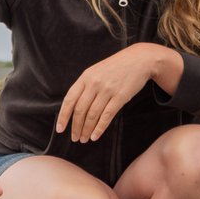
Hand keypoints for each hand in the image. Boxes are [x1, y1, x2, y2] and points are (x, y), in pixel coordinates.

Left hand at [56, 44, 181, 143]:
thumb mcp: (96, 71)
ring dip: (86, 130)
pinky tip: (95, 136)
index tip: (60, 129)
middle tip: (75, 138)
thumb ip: (86, 86)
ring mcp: (107, 90)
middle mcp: (94, 83)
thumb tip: (74, 107)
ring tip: (84, 139)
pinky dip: (99, 128)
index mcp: (86, 77)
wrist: (139, 59)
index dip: (63, 116)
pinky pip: (107, 116)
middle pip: (80, 110)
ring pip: (92, 115)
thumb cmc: (116, 67)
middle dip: (76, 127)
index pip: (69, 100)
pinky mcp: (120, 96)